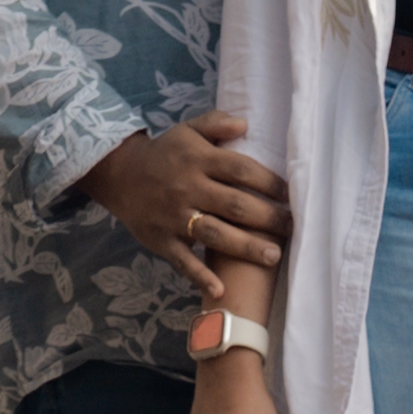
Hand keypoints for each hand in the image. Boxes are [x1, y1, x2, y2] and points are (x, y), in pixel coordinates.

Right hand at [81, 112, 286, 290]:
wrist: (120, 175)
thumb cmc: (165, 153)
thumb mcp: (187, 130)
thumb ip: (216, 123)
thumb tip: (246, 124)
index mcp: (198, 160)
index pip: (240, 170)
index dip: (268, 182)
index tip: (291, 195)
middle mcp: (188, 187)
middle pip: (234, 205)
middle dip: (267, 218)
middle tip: (292, 228)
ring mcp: (174, 216)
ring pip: (215, 233)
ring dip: (245, 247)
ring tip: (273, 256)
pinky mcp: (162, 240)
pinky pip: (183, 261)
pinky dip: (201, 276)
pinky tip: (221, 289)